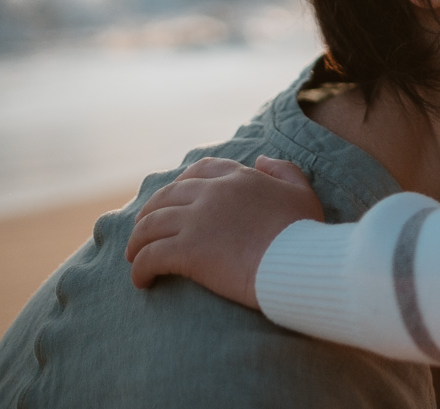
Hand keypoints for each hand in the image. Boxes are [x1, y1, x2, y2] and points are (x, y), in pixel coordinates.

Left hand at [126, 155, 324, 308]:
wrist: (298, 262)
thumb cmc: (305, 233)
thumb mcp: (302, 192)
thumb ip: (284, 170)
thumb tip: (261, 158)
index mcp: (238, 178)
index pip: (201, 170)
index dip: (181, 183)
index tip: (173, 199)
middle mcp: (212, 193)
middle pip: (166, 196)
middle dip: (150, 212)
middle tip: (144, 231)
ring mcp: (197, 220)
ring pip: (150, 225)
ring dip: (137, 241)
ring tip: (133, 257)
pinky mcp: (187, 251)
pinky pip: (149, 256)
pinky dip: (139, 269)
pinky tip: (142, 281)